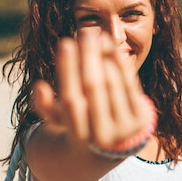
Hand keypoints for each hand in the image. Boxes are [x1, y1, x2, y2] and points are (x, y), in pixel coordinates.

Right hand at [32, 34, 153, 149]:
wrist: (114, 147)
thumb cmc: (81, 126)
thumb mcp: (60, 122)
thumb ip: (44, 106)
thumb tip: (39, 86)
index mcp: (80, 137)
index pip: (71, 98)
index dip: (68, 69)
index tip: (65, 43)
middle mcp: (103, 136)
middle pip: (93, 87)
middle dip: (89, 57)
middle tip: (85, 32)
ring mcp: (125, 128)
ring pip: (112, 84)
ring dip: (105, 56)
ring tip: (98, 36)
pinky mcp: (142, 119)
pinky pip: (130, 85)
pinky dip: (121, 64)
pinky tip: (113, 47)